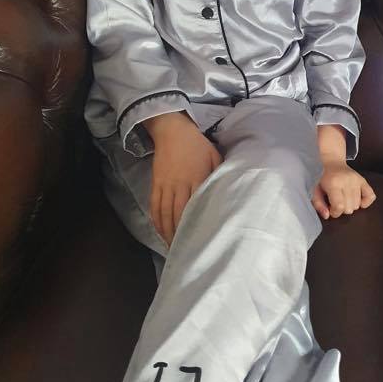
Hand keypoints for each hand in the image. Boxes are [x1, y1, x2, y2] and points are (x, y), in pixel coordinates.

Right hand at [144, 112, 221, 244]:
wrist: (172, 130)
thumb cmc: (197, 144)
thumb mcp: (214, 156)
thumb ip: (220, 174)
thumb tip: (227, 190)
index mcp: (197, 178)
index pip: (197, 206)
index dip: (197, 224)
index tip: (200, 240)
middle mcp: (180, 184)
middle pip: (179, 214)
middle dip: (181, 234)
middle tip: (186, 251)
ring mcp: (166, 185)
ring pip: (165, 213)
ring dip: (168, 232)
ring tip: (173, 247)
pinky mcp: (156, 184)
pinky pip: (155, 205)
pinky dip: (157, 221)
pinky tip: (160, 232)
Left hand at [311, 158, 376, 218]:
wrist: (332, 163)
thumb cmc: (322, 179)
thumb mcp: (315, 190)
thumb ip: (318, 204)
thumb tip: (327, 215)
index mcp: (333, 183)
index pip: (339, 206)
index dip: (335, 213)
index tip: (331, 209)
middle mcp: (347, 181)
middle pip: (349, 208)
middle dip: (341, 209)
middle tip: (336, 202)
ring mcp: (357, 180)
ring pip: (358, 205)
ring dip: (350, 206)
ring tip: (343, 199)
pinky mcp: (363, 180)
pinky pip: (371, 196)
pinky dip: (365, 202)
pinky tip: (357, 200)